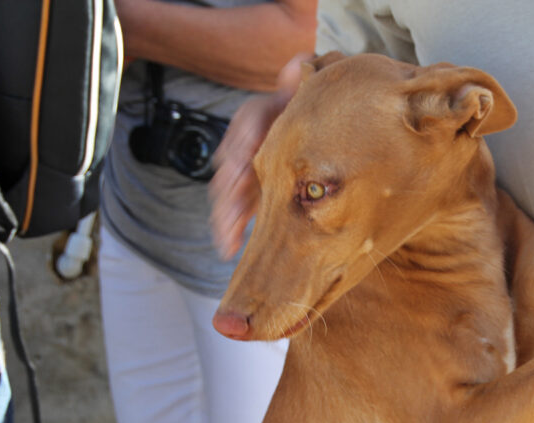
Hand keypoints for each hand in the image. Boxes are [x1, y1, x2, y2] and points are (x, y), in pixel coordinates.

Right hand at [209, 54, 307, 257]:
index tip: (240, 169)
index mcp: (256, 117)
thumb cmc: (309, 115)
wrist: (307, 131)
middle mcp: (242, 143)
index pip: (244, 128)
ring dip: (224, 217)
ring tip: (227, 241)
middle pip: (228, 167)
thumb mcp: (308, 96)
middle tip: (230, 218)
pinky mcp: (244, 193)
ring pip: (225, 193)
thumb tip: (298, 63)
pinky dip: (228, 229)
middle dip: (227, 195)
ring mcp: (240, 170)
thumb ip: (301, 83)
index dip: (240, 147)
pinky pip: (231, 210)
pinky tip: (229, 249)